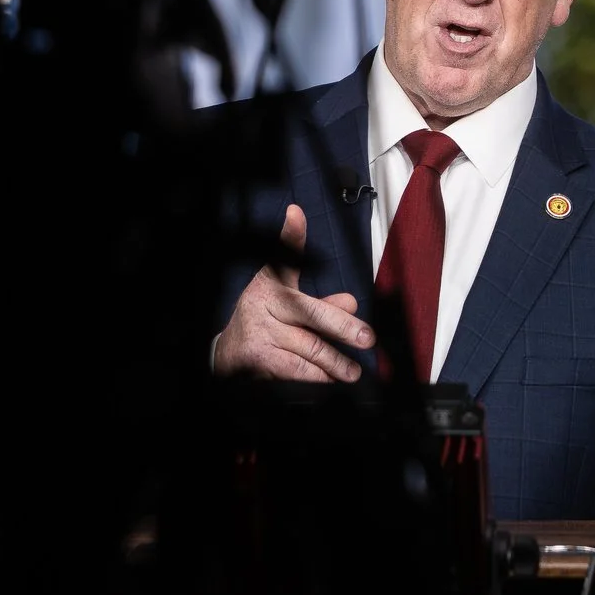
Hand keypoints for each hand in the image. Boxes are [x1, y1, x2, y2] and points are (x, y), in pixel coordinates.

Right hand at [213, 204, 374, 381]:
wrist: (229, 354)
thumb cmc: (266, 320)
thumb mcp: (287, 301)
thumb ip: (321, 301)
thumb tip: (351, 302)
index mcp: (271, 284)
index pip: (282, 257)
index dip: (290, 235)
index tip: (295, 213)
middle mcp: (264, 305)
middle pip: (309, 312)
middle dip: (341, 325)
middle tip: (366, 337)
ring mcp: (261, 333)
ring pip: (307, 347)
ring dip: (335, 361)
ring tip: (354, 371)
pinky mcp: (259, 360)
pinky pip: (295, 370)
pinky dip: (317, 377)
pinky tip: (331, 381)